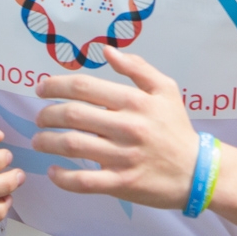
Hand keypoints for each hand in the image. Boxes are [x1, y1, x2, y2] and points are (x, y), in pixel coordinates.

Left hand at [32, 45, 201, 208]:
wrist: (197, 172)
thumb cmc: (176, 129)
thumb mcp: (165, 90)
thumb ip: (137, 68)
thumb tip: (107, 51)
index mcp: (135, 101)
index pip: (84, 87)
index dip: (55, 85)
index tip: (41, 89)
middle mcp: (127, 127)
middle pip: (72, 115)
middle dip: (47, 114)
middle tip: (40, 118)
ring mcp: (123, 157)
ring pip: (71, 146)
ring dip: (47, 142)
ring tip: (39, 140)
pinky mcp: (121, 184)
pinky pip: (83, 181)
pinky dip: (62, 177)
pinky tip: (53, 171)